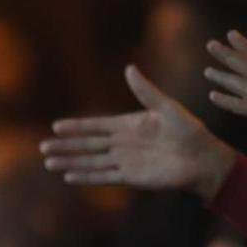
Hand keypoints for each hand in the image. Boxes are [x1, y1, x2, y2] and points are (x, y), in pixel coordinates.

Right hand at [40, 64, 235, 199]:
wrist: (203, 158)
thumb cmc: (190, 131)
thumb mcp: (167, 107)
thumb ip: (146, 91)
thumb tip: (129, 69)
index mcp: (129, 125)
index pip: (96, 125)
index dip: (76, 126)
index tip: (56, 126)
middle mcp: (123, 144)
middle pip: (87, 145)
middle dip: (65, 146)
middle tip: (43, 147)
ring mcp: (125, 162)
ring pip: (90, 162)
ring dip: (70, 162)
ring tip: (49, 163)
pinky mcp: (130, 177)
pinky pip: (103, 177)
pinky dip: (87, 177)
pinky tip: (70, 178)